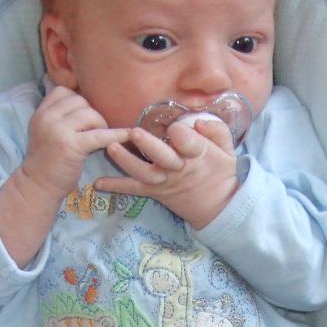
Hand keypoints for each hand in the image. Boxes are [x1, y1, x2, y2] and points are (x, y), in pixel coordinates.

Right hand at [21, 85, 128, 201]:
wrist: (39, 186)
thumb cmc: (48, 162)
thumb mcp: (46, 132)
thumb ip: (60, 117)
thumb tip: (88, 104)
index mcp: (41, 112)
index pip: (63, 91)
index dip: (78, 101)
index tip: (84, 117)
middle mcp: (47, 117)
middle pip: (79, 100)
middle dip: (91, 114)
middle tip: (94, 131)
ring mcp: (58, 130)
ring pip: (90, 113)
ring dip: (100, 124)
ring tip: (99, 139)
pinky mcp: (72, 145)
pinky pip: (100, 135)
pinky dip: (117, 135)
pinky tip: (128, 135)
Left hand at [95, 118, 238, 229]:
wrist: (216, 206)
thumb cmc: (219, 171)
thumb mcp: (228, 150)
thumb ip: (217, 131)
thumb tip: (198, 121)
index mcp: (198, 156)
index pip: (191, 144)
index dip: (183, 136)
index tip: (176, 129)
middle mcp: (179, 169)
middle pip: (164, 159)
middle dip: (149, 146)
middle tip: (134, 132)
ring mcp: (164, 181)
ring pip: (144, 173)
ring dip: (126, 161)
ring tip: (111, 147)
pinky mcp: (154, 191)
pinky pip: (133, 189)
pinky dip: (116, 186)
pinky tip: (98, 183)